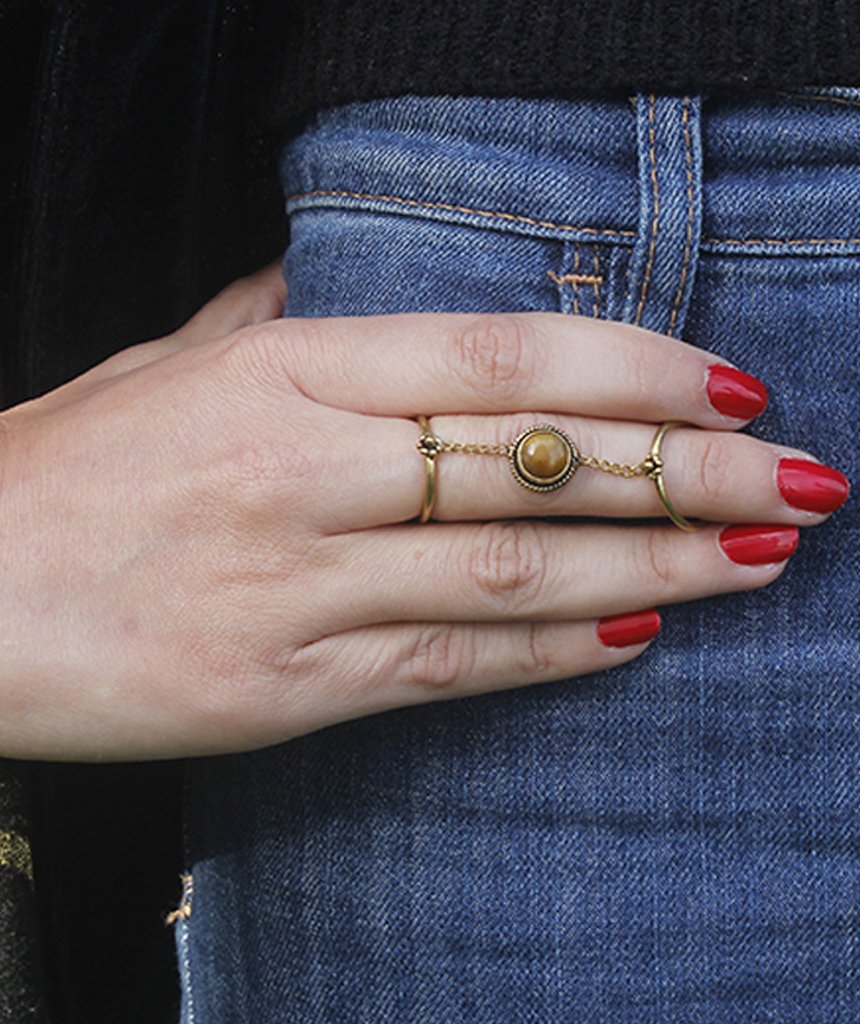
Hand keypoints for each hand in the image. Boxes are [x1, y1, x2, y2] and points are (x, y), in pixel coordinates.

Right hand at [0, 262, 847, 760]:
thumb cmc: (65, 467)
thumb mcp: (171, 360)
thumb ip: (278, 320)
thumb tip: (348, 283)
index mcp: (279, 370)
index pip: (499, 358)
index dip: (633, 371)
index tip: (734, 385)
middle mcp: (301, 472)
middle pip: (534, 464)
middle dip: (685, 471)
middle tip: (804, 478)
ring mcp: (295, 586)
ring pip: (512, 574)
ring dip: (652, 566)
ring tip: (758, 556)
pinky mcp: (281, 688)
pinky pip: (447, 667)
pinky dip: (553, 657)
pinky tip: (641, 635)